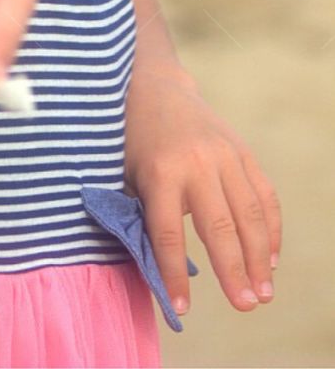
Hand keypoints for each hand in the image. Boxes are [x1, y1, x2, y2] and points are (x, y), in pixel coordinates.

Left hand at [123, 63, 281, 315]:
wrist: (153, 86)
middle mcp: (195, 162)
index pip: (169, 234)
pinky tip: (270, 258)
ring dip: (260, 257)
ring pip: (249, 213)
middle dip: (233, 271)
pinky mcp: (241, 150)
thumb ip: (142, 217)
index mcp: (159, 172)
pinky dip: (271, 228)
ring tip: (263, 292)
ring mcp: (224, 154)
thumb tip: (159, 271)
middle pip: (220, 227)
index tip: (181, 308)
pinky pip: (264, 193)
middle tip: (245, 306)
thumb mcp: (124, 176)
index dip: (174, 274)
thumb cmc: (131, 140)